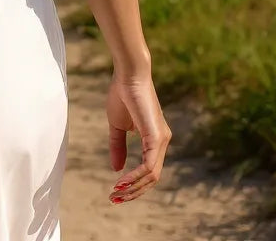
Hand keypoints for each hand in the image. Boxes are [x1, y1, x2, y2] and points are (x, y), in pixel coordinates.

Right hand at [105, 70, 170, 203]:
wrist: (127, 75)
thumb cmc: (122, 95)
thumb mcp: (117, 126)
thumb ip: (117, 146)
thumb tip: (116, 169)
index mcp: (154, 139)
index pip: (148, 171)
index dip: (133, 184)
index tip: (115, 191)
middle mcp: (162, 142)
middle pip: (152, 178)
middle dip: (133, 192)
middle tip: (114, 199)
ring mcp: (162, 140)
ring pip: (152, 176)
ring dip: (133, 188)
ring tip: (115, 193)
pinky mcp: (156, 137)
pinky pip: (148, 166)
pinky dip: (135, 177)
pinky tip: (121, 181)